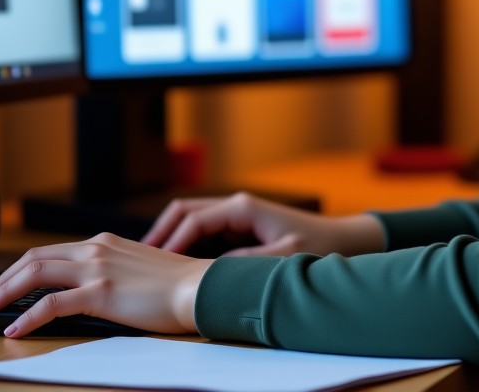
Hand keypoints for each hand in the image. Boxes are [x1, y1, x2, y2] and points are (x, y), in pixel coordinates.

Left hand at [0, 233, 210, 337]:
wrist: (198, 288)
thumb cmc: (174, 284)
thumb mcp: (136, 268)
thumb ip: (111, 270)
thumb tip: (89, 289)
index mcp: (105, 242)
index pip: (51, 251)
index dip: (22, 268)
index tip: (6, 284)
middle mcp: (98, 248)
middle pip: (35, 257)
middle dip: (4, 278)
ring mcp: (98, 268)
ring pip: (37, 273)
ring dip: (6, 292)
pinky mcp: (101, 292)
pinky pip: (52, 304)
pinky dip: (28, 317)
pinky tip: (16, 330)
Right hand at [141, 191, 384, 258]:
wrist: (341, 240)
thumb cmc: (316, 247)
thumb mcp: (282, 258)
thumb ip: (247, 264)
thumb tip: (211, 273)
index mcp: (242, 207)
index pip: (193, 220)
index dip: (170, 243)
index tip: (154, 269)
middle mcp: (236, 206)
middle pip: (184, 212)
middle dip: (160, 234)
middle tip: (136, 262)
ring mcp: (237, 215)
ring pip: (191, 220)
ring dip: (169, 238)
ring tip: (148, 266)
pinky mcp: (240, 227)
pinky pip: (203, 232)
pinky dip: (185, 244)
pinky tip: (174, 268)